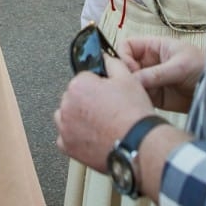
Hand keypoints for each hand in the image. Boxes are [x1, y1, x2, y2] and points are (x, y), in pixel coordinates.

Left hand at [54, 57, 154, 172]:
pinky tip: (93, 136)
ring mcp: (65, 128)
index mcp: (78, 86)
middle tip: (108, 110)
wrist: (139, 145)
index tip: (108, 94)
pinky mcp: (68, 147)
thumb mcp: (128, 79)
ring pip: (67, 117)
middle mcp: (67, 106)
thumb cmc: (133, 116)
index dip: (98, 86)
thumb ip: (112, 63)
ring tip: (101, 123)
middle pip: (74, 98)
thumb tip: (105, 58)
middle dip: (87, 102)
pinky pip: (67, 138)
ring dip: (78, 118)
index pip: (83, 79)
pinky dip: (76, 137)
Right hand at [119, 37, 205, 112]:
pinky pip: (140, 97)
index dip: (124, 56)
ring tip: (140, 96)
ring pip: (131, 83)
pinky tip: (144, 104)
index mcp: (154, 47)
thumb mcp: (180, 66)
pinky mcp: (156, 97)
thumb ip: (156, 73)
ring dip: (132, 90)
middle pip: (126, 66)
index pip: (128, 46)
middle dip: (126, 76)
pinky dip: (139, 101)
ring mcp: (151, 80)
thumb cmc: (203, 67)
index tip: (131, 69)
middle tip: (133, 86)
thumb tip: (133, 79)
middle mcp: (149, 63)